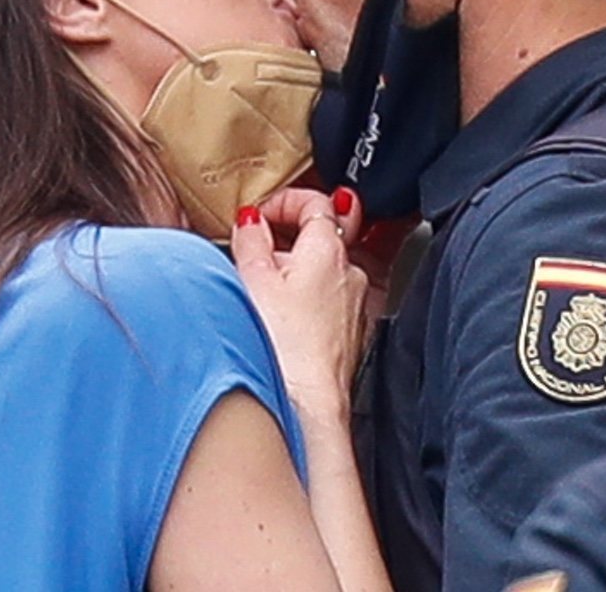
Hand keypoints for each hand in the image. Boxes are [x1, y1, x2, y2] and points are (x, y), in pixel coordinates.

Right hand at [232, 188, 369, 423]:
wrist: (306, 404)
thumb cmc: (284, 347)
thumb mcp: (251, 279)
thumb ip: (251, 239)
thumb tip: (251, 221)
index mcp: (329, 249)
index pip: (316, 201)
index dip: (285, 201)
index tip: (261, 215)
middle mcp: (350, 272)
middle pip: (322, 234)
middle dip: (288, 236)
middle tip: (257, 248)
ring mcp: (355, 304)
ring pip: (325, 270)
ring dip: (296, 270)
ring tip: (265, 288)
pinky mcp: (351, 332)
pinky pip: (329, 300)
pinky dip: (307, 297)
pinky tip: (283, 317)